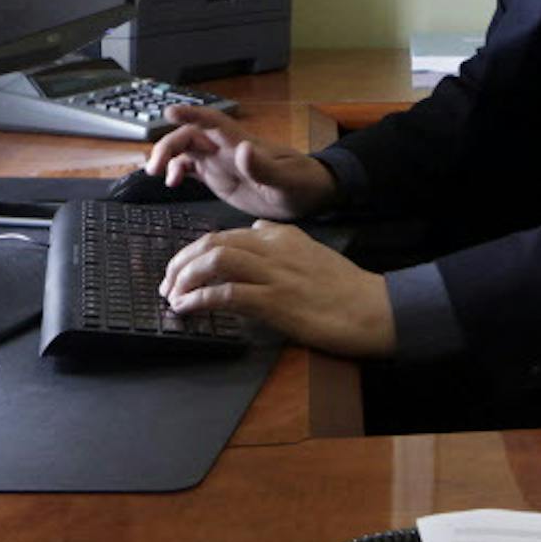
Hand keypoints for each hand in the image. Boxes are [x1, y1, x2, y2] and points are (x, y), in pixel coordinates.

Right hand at [144, 104, 337, 220]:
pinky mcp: (221, 178)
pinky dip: (177, 171)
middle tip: (154, 167)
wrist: (312, 196)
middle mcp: (227, 150)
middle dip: (168, 145)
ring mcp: (223, 163)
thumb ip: (264, 167)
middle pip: (190, 136)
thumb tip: (242, 149)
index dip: (192, 114)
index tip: (170, 111)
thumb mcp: (287, 179)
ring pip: (187, 150)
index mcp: (242, 144)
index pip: (213, 122)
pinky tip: (172, 183)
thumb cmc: (304, 183)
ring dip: (168, 157)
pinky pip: (193, 168)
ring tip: (156, 174)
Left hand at [160, 221, 396, 358]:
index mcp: (281, 235)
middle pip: (213, 242)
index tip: (182, 269)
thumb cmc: (344, 288)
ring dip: (185, 277)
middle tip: (168, 283)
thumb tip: (253, 232)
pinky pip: (226, 294)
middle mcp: (274, 247)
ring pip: (215, 260)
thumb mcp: (310, 252)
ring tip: (172, 295)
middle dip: (181, 262)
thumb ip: (280, 242)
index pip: (227, 234)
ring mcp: (274, 273)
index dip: (196, 251)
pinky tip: (187, 309)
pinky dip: (199, 300)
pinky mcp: (276, 301)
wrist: (372, 308)